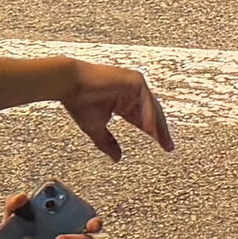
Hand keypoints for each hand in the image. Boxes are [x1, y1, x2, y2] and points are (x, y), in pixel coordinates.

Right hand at [52, 60, 174, 160]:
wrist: (69, 83)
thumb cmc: (79, 100)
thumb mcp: (96, 128)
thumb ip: (107, 143)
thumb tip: (117, 158)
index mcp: (125, 102)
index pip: (144, 120)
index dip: (154, 133)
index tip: (164, 147)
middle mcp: (133, 93)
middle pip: (153, 113)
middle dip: (161, 131)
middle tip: (168, 146)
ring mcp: (135, 85)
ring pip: (152, 107)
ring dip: (157, 124)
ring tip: (162, 140)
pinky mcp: (135, 80)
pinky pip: (146, 99)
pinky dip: (149, 114)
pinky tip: (151, 128)